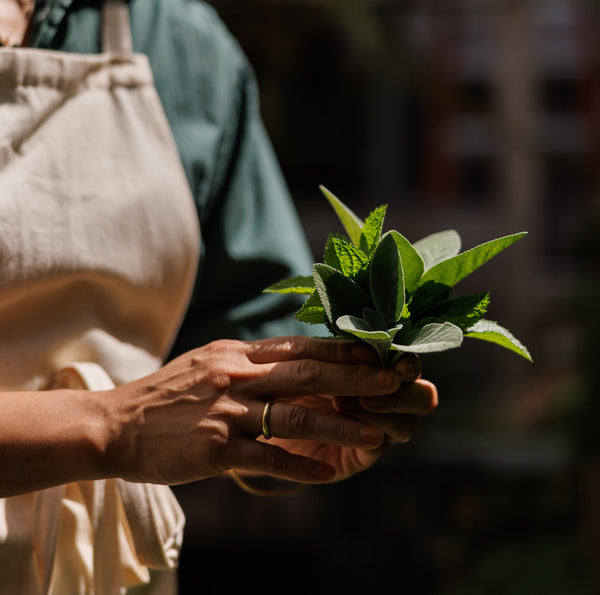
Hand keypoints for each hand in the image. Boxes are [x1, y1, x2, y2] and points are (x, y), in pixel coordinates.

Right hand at [101, 336, 403, 485]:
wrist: (116, 424)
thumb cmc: (166, 395)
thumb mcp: (208, 361)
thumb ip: (249, 359)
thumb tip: (289, 357)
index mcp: (236, 354)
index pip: (299, 346)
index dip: (341, 348)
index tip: (376, 351)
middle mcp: (235, 376)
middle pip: (306, 373)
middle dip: (355, 377)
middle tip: (394, 382)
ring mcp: (225, 412)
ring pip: (294, 416)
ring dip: (340, 425)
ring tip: (377, 435)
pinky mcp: (215, 449)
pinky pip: (267, 458)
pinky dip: (301, 467)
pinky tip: (329, 474)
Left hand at [265, 354, 437, 481]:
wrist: (262, 422)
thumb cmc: (288, 381)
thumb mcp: (311, 361)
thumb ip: (339, 354)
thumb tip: (365, 344)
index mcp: (380, 369)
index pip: (411, 365)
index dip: (409, 362)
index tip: (393, 363)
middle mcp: (388, 400)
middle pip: (424, 397)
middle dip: (402, 393)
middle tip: (370, 391)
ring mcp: (378, 430)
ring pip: (407, 425)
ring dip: (381, 414)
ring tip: (341, 403)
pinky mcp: (360, 456)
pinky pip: (375, 449)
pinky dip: (359, 436)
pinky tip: (337, 428)